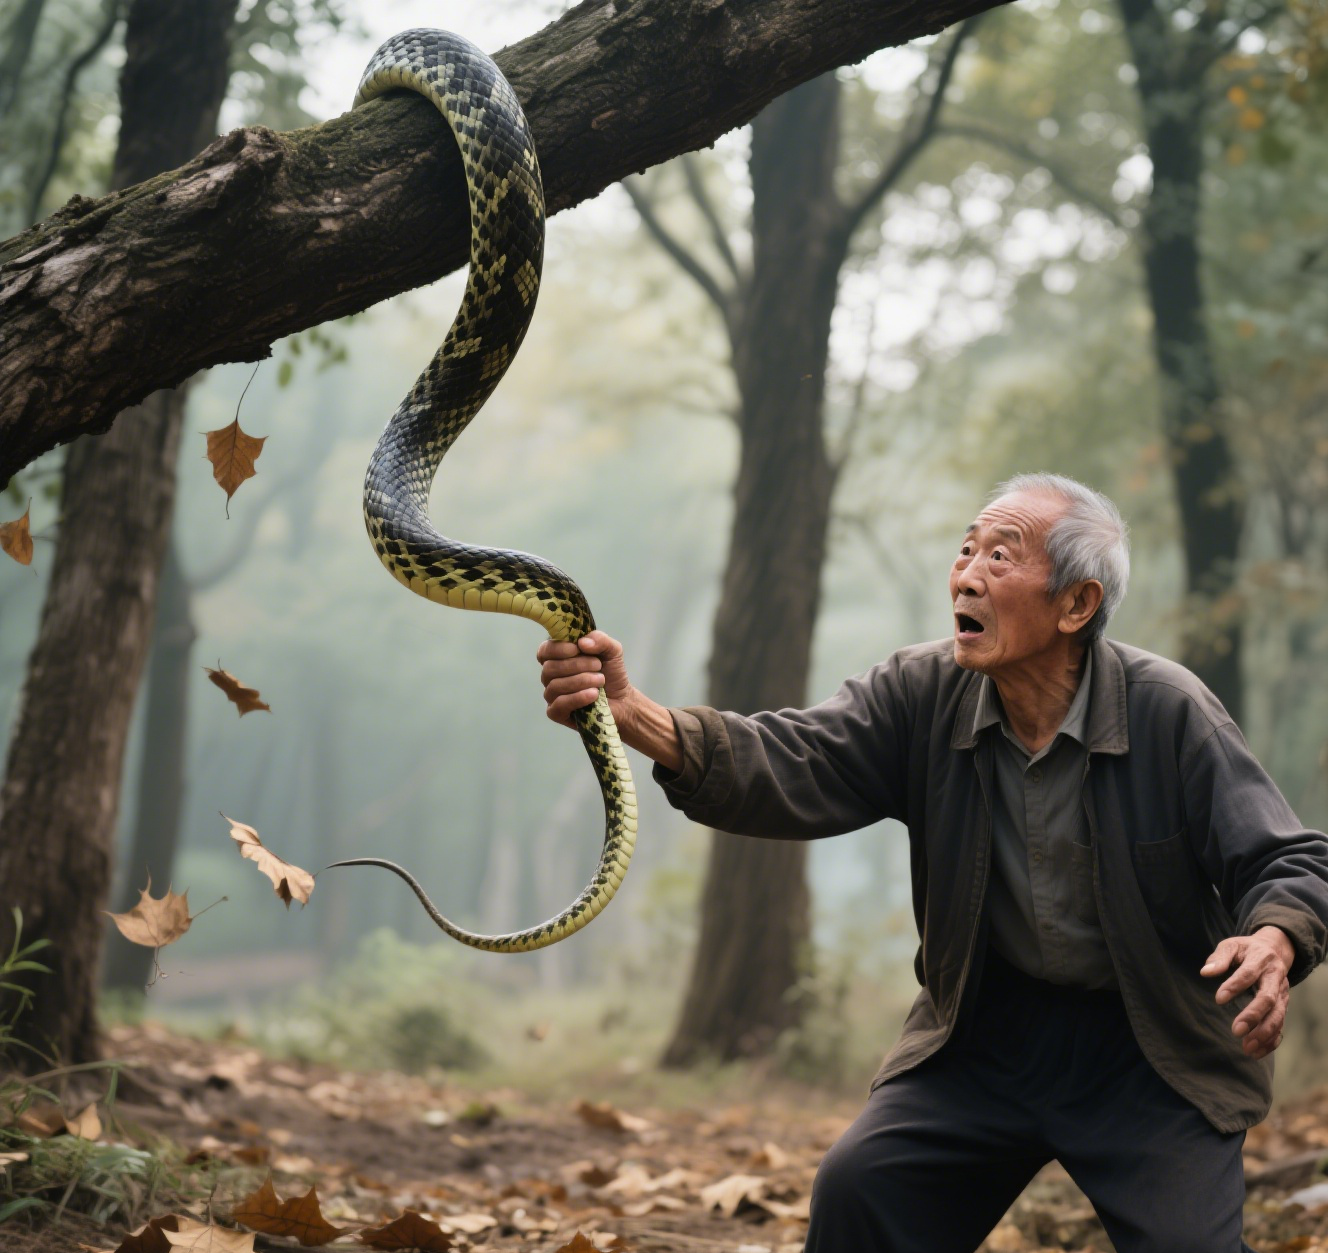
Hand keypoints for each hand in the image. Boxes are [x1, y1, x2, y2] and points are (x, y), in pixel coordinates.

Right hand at [536, 630, 635, 729]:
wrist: (622, 699)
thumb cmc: (611, 673)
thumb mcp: (612, 650)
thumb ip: (600, 639)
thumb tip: (582, 643)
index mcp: (558, 658)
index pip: (544, 651)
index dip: (558, 649)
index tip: (577, 649)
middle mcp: (550, 676)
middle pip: (550, 668)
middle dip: (576, 665)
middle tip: (598, 665)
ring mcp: (551, 695)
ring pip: (555, 686)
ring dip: (581, 681)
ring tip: (600, 680)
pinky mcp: (556, 713)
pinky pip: (559, 705)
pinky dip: (577, 698)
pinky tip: (594, 694)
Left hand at [1201, 926, 1293, 1059]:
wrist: (1274, 950)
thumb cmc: (1246, 950)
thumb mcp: (1232, 945)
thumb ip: (1219, 957)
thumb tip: (1205, 972)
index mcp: (1261, 960)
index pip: (1248, 974)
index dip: (1234, 987)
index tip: (1218, 999)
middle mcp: (1275, 979)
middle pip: (1268, 999)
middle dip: (1253, 1016)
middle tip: (1236, 1031)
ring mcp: (1282, 994)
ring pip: (1278, 1016)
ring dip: (1264, 1033)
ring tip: (1247, 1048)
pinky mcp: (1283, 1006)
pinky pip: (1281, 1026)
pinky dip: (1271, 1041)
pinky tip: (1257, 1052)